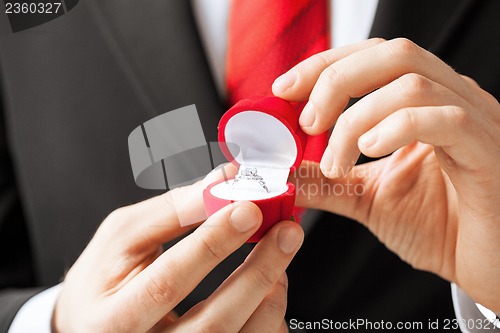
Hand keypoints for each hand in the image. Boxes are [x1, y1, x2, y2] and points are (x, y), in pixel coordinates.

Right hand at [53, 165, 302, 331]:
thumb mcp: (122, 239)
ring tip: (280, 257)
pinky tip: (271, 289)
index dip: (212, 244)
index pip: (168, 283)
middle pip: (212, 325)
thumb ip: (173, 210)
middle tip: (287, 232)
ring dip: (270, 297)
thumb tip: (225, 180)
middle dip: (257, 273)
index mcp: (111, 320)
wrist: (96, 325)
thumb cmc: (105, 279)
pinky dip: (269, 320)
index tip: (248, 208)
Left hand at [274, 38, 499, 311]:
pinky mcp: (488, 151)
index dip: (324, 65)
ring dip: (357, 119)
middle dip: (336, 80)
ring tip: (338, 160)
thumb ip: (328, 183)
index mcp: (423, 104)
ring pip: (412, 83)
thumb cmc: (440, 228)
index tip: (283, 90)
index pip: (372, 58)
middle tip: (308, 123)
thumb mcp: (368, 199)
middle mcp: (451, 101)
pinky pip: (446, 119)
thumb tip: (283, 173)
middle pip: (392, 55)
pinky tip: (370, 152)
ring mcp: (474, 122)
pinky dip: (396, 129)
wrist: (487, 267)